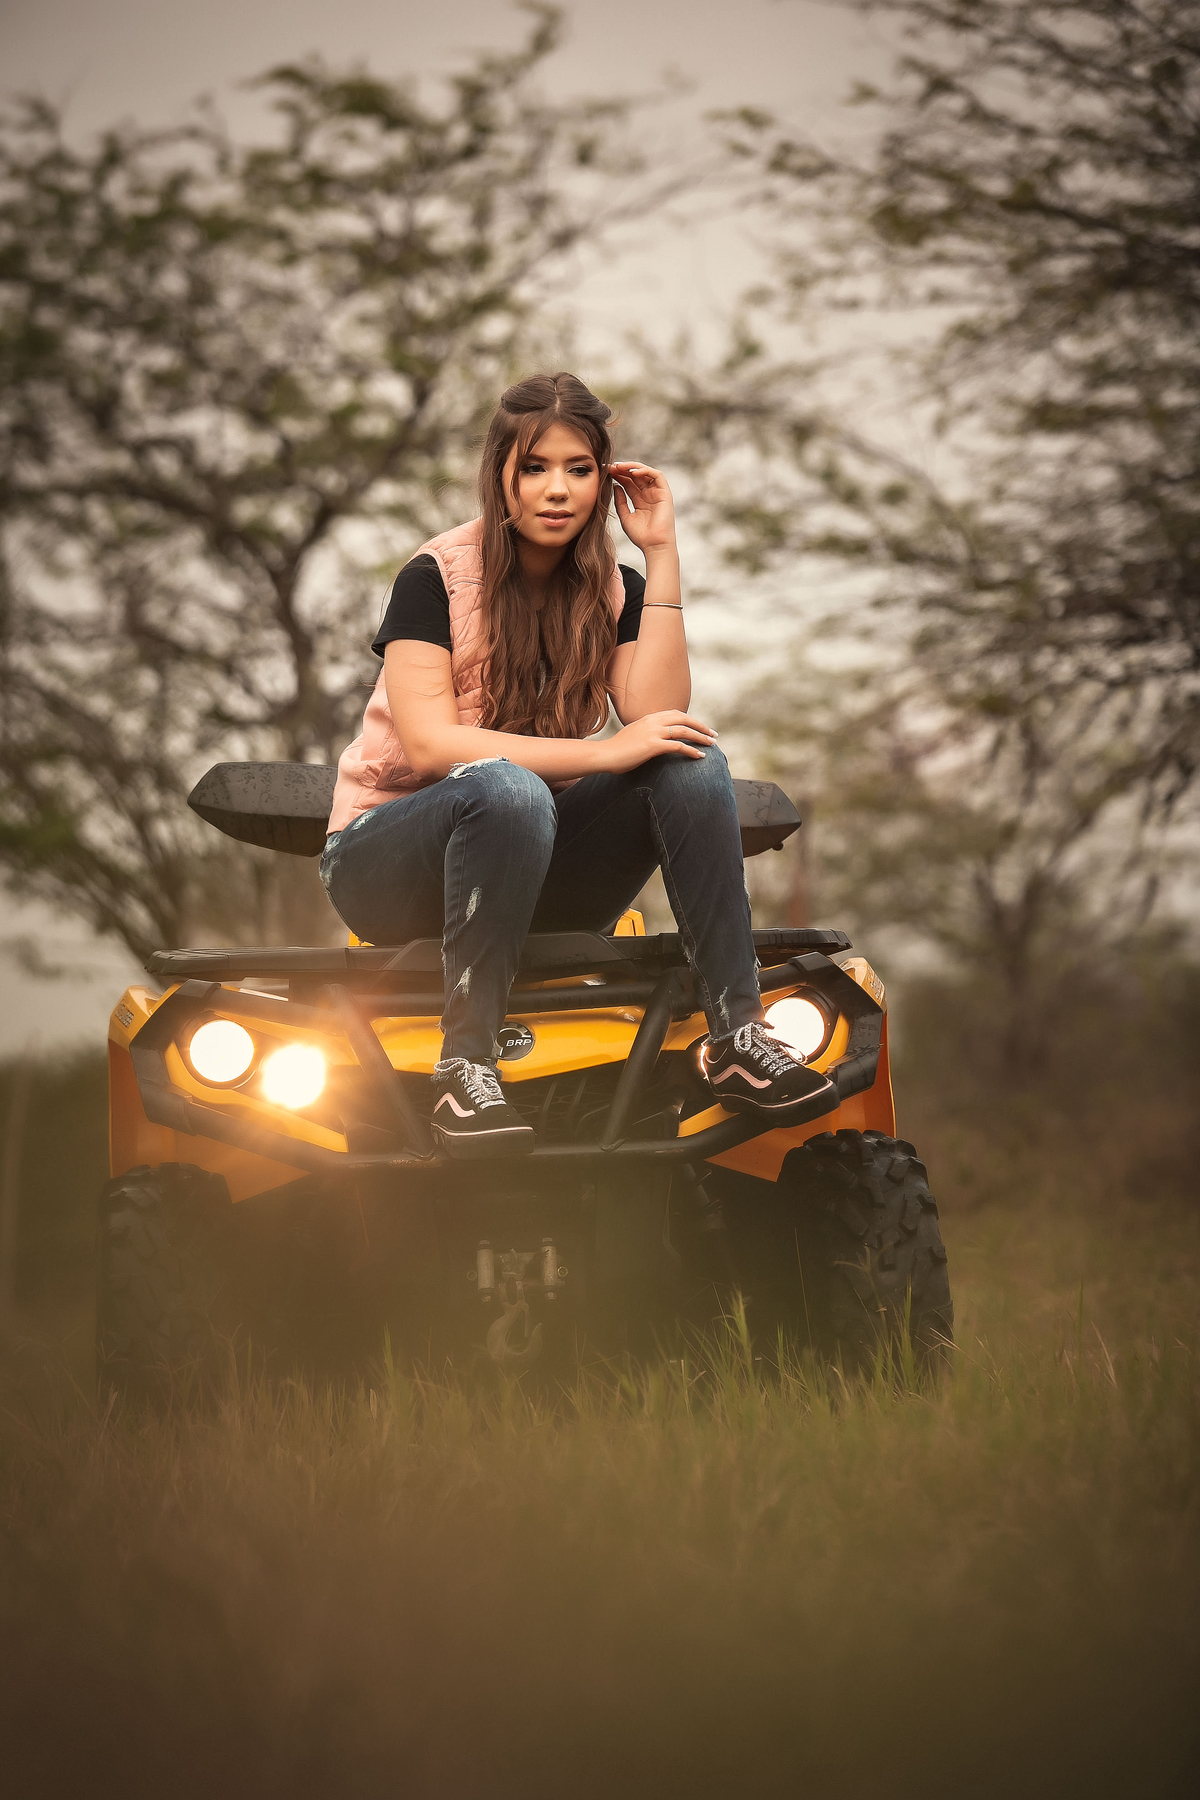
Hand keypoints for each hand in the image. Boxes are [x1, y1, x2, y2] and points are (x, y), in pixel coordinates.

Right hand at [599, 709, 716, 772]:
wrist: (604, 755)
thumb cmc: (617, 750)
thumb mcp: (634, 735)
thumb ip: (646, 733)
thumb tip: (656, 740)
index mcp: (648, 718)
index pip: (675, 714)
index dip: (691, 720)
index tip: (701, 728)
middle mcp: (652, 721)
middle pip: (684, 718)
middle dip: (701, 726)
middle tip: (713, 735)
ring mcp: (653, 732)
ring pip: (684, 731)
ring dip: (701, 737)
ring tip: (712, 745)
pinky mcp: (653, 745)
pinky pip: (678, 746)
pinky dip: (692, 751)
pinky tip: (700, 756)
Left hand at [609, 460, 676, 553]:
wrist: (654, 546)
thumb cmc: (641, 536)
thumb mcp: (625, 517)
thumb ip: (620, 502)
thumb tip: (615, 486)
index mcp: (639, 500)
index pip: (628, 482)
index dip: (617, 475)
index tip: (604, 472)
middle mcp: (649, 494)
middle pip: (635, 476)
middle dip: (622, 469)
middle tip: (610, 467)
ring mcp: (657, 493)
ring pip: (645, 473)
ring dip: (632, 467)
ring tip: (619, 467)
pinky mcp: (665, 493)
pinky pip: (657, 476)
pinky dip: (646, 471)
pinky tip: (633, 472)